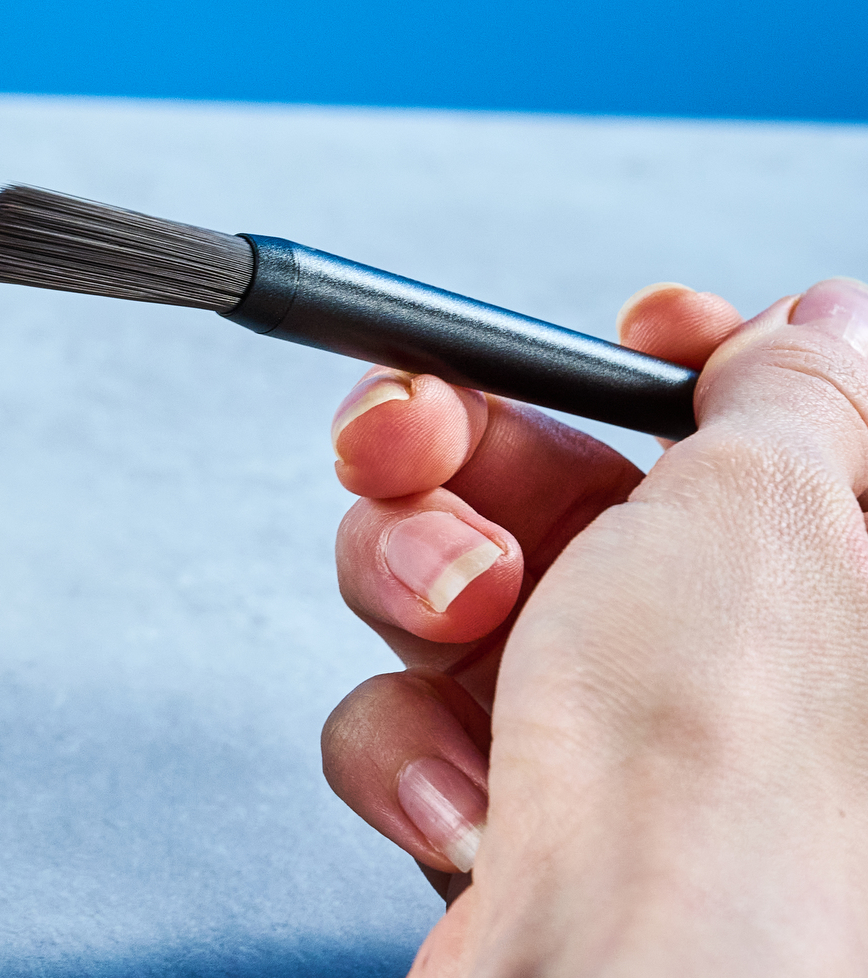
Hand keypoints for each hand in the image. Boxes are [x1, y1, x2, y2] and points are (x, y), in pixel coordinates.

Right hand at [319, 277, 867, 972]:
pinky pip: (410, 716)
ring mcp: (606, 740)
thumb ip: (790, 390)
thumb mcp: (775, 505)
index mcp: (829, 576)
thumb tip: (820, 324)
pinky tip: (473, 787)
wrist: (623, 975)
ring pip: (449, 589)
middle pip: (556, 485)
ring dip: (417, 585)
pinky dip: (415, 743)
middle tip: (412, 440)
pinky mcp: (507, 810)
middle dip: (458, 455)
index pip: (750, 419)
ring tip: (460, 615)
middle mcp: (724, 658)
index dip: (678, 357)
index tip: (636, 332)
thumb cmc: (725, 776)